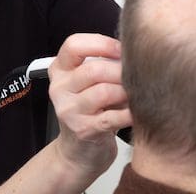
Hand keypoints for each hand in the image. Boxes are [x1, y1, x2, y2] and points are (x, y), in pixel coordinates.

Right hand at [48, 33, 131, 180]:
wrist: (79, 152)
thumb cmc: (92, 110)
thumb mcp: (88, 83)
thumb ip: (102, 64)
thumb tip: (132, 51)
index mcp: (59, 70)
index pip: (74, 45)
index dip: (101, 44)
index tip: (121, 50)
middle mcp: (59, 88)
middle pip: (93, 69)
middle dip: (121, 71)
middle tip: (136, 76)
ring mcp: (68, 110)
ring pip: (104, 92)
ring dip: (126, 92)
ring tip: (136, 94)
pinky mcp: (83, 130)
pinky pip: (112, 117)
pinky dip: (128, 113)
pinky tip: (136, 112)